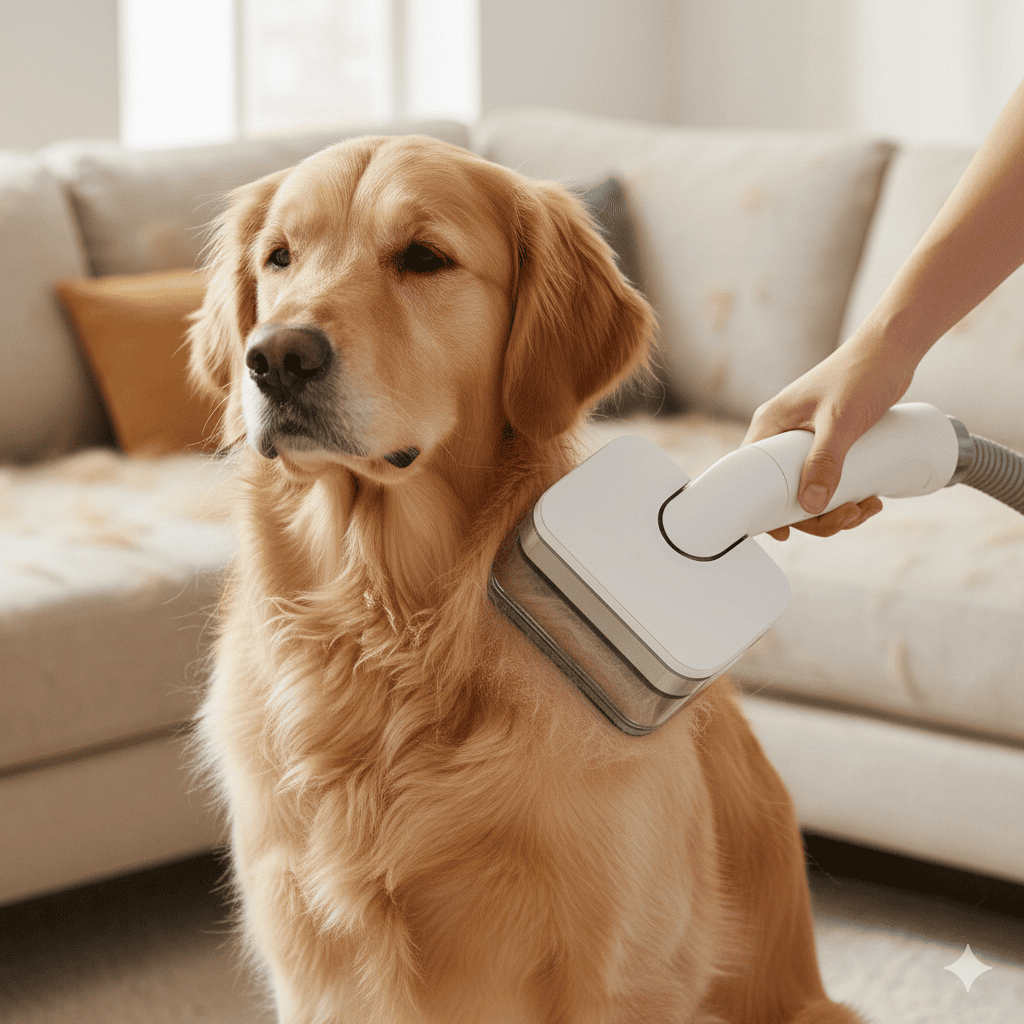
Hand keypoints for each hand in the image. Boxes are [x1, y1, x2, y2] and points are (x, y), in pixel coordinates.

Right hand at [742, 334, 913, 539]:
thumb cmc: (860, 374)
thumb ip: (825, 462)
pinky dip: (847, 497)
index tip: (786, 533)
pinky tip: (870, 499)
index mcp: (771, 426)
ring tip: (866, 508)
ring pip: (809, 491)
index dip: (763, 510)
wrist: (892, 349)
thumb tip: (809, 506)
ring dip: (837, 510)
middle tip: (847, 516)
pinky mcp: (829, 443)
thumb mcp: (840, 422)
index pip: (751, 477)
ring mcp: (806, 441)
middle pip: (784, 492)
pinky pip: (829, 480)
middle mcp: (783, 435)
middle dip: (817, 514)